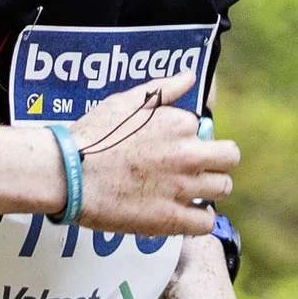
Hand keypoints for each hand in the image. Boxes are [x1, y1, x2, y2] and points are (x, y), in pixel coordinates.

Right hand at [65, 87, 238, 236]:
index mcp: (179, 124)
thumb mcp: (127, 101)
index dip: (190, 135)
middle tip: (197, 165)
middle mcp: (187, 155)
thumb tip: (190, 77)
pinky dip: (201, 217)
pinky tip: (187, 213)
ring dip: (211, 186)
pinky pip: (206, 221)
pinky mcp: (171, 218)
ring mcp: (182, 188)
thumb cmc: (93, 136)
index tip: (173, 143)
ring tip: (191, 189)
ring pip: (222, 187)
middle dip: (217, 159)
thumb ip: (164, 89)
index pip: (203, 127)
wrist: (69, 174)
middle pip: (228, 157)